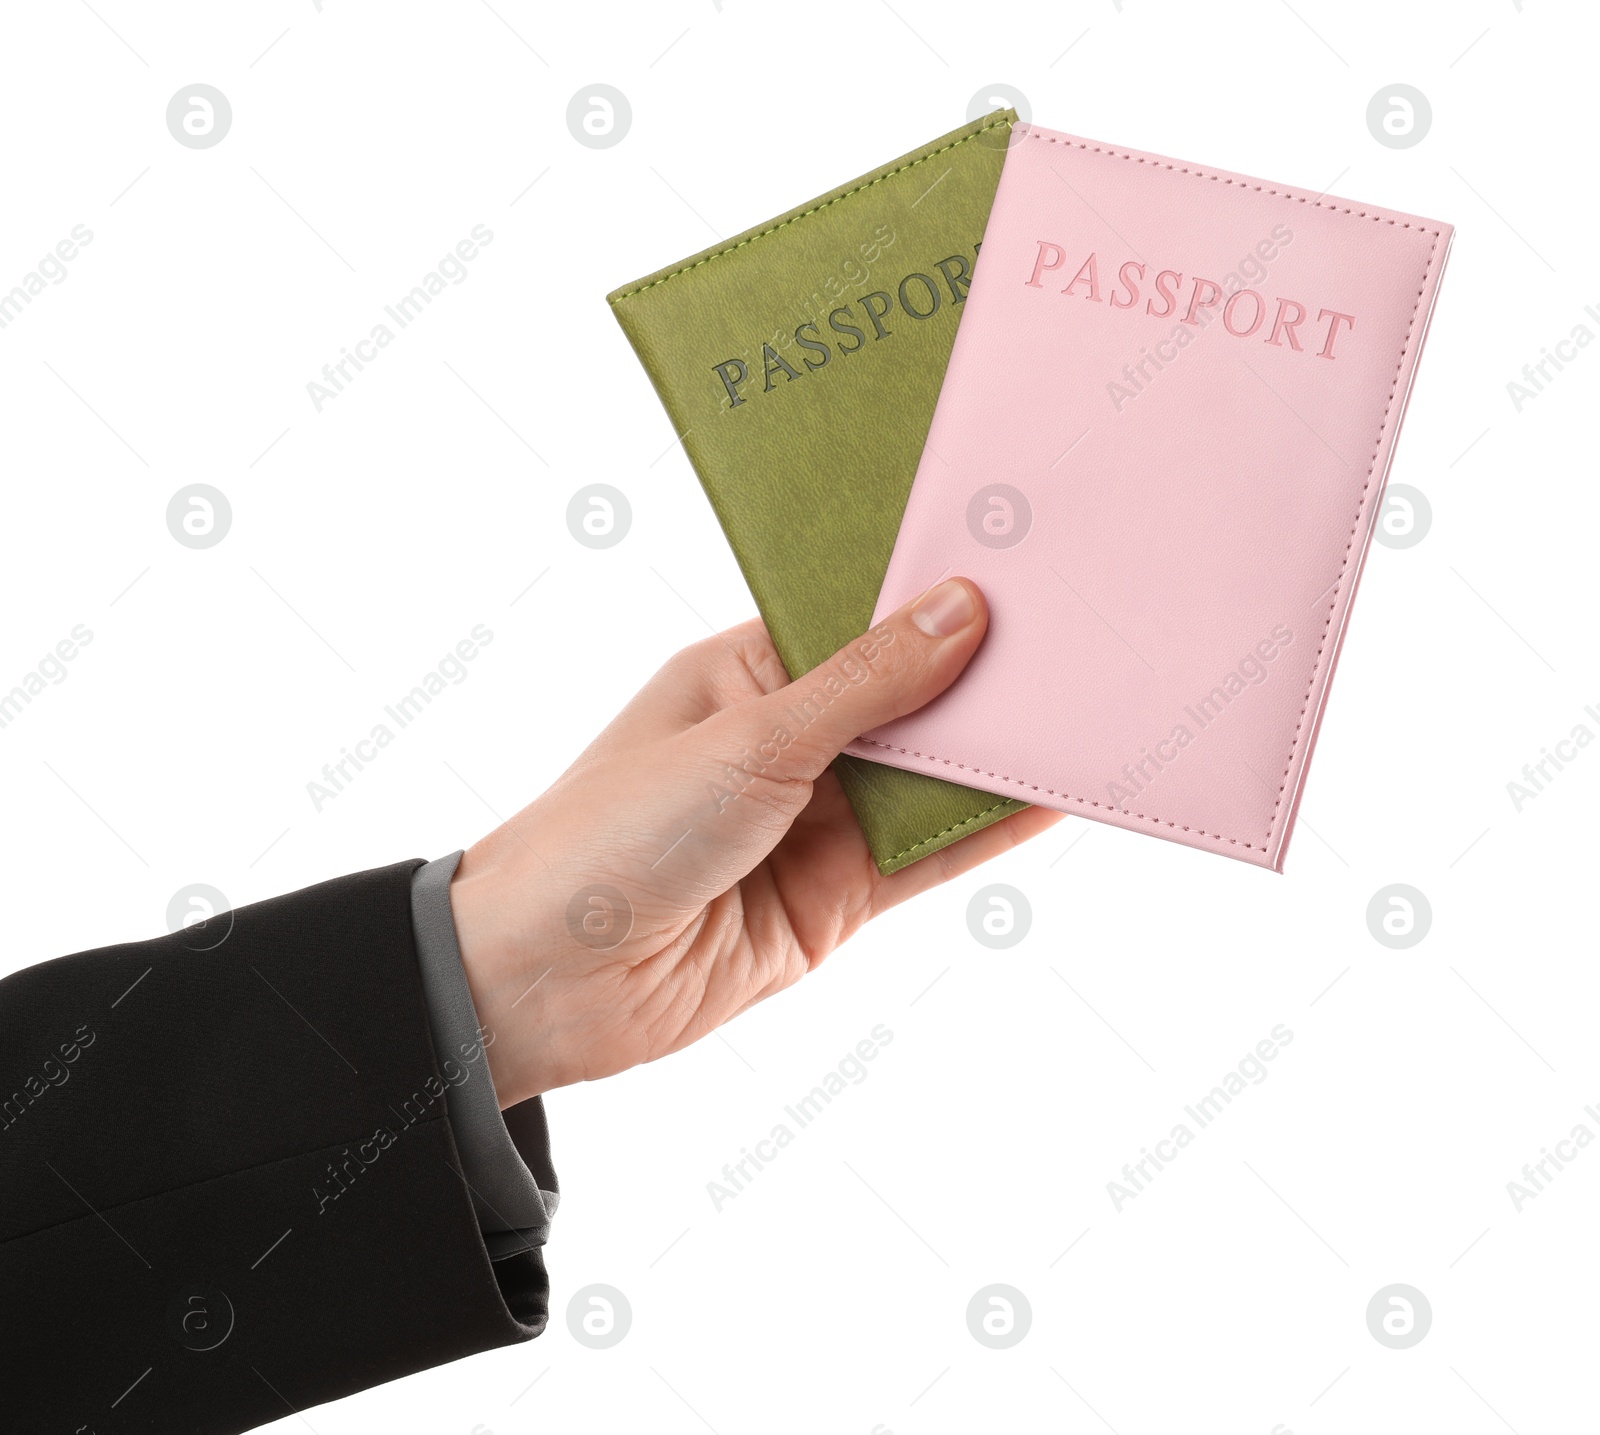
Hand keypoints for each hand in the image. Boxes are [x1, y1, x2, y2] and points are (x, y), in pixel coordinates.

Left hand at [448, 577, 1060, 1107]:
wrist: (547, 983)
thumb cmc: (611, 833)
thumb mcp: (749, 739)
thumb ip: (866, 685)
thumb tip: (961, 610)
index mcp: (745, 673)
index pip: (860, 624)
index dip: (934, 602)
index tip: (1019, 569)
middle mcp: (785, 742)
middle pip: (905, 703)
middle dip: (978, 679)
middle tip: (1079, 634)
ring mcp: (812, 823)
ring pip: (923, 781)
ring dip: (991, 757)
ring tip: (1086, 708)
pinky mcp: (833, 901)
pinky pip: (925, 858)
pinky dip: (985, 833)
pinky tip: (1048, 800)